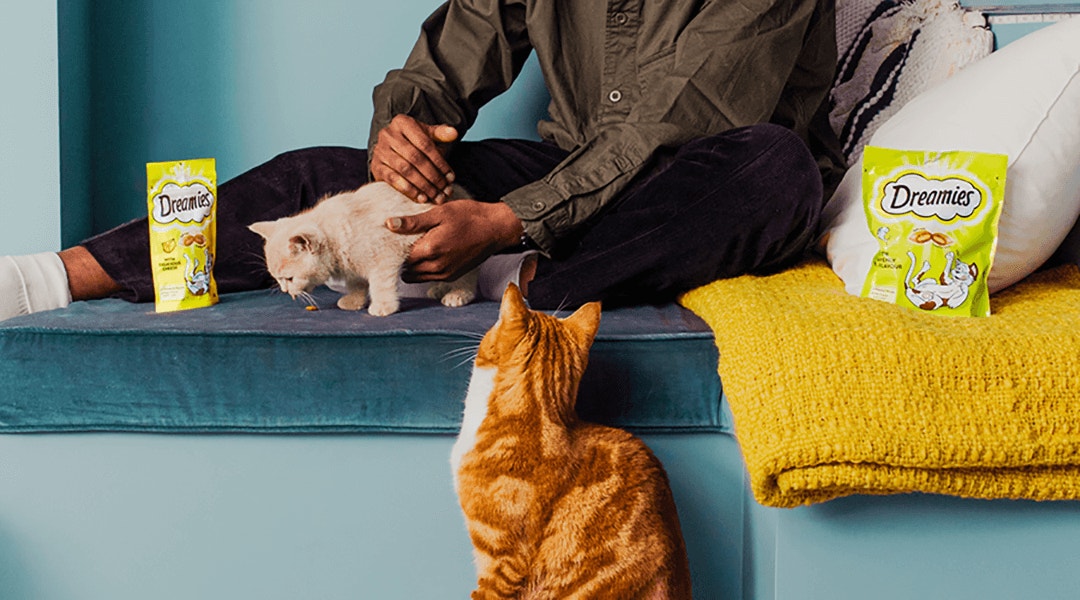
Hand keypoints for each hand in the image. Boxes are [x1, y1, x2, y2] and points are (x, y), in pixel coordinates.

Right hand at [371, 114, 458, 203]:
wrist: (391, 149)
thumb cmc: (413, 142)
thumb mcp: (426, 134)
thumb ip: (440, 134)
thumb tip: (454, 133)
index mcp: (402, 122)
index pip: (425, 144)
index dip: (440, 162)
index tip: (451, 177)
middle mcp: (388, 134)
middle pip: (415, 158)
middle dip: (433, 176)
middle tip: (445, 190)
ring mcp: (380, 151)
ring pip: (405, 170)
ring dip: (423, 185)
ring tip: (436, 196)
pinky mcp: (376, 166)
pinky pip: (393, 179)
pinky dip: (408, 190)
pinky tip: (421, 197)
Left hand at [386, 200, 523, 281]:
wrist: (496, 228)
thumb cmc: (469, 216)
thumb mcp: (439, 213)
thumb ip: (413, 222)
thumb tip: (389, 224)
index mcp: (430, 250)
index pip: (400, 258)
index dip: (393, 250)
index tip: (392, 240)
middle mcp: (436, 266)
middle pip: (406, 270)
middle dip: (400, 260)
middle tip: (401, 244)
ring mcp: (445, 274)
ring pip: (416, 277)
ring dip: (412, 267)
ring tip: (414, 249)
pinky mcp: (452, 276)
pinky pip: (429, 278)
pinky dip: (424, 270)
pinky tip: (428, 254)